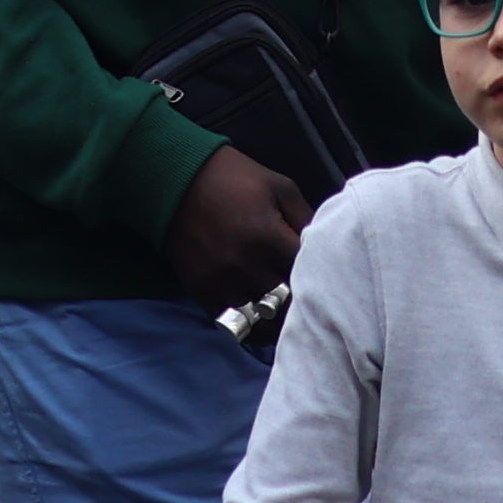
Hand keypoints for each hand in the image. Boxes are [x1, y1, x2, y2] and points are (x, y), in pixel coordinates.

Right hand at [164, 145, 306, 309]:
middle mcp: (245, 264)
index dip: (318, 272)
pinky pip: (233, 323)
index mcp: (268, 236)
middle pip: (287, 300)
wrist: (178, 180)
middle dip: (298, 295)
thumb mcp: (279, 186)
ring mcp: (222, 281)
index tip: (319, 268)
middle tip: (304, 289)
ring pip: (262, 318)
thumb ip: (305, 217)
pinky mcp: (202, 290)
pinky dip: (248, 320)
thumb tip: (325, 247)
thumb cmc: (235, 179)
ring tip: (281, 302)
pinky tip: (256, 308)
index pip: (307, 272)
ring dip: (274, 312)